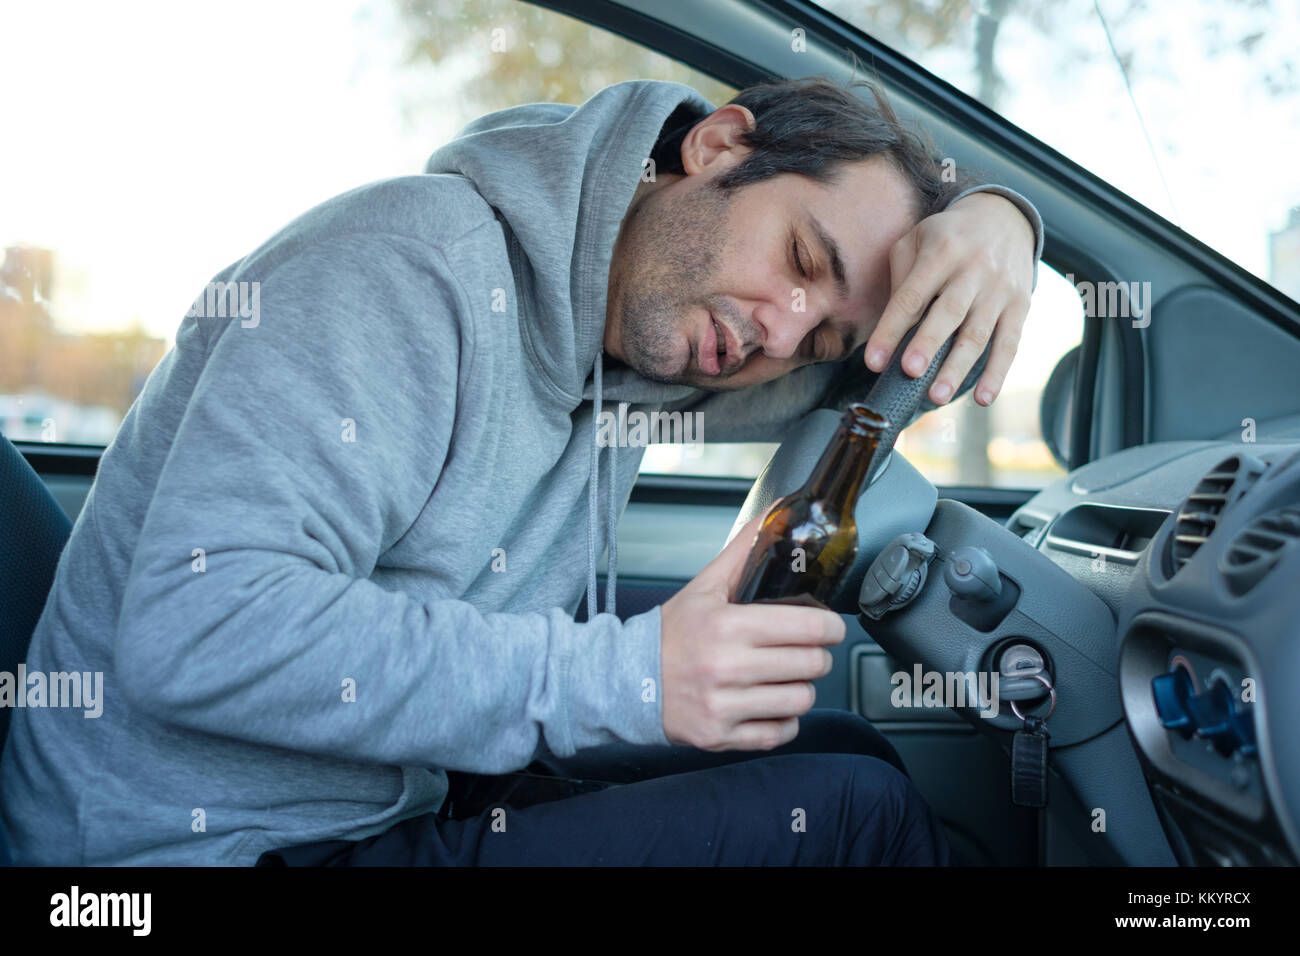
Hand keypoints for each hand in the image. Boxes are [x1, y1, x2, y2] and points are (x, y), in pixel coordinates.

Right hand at [659, 506, 844, 751]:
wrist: (625, 680)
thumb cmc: (671, 634)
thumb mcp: (705, 587)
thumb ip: (744, 551)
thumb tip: (776, 513)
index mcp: (727, 626)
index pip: (808, 628)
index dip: (829, 626)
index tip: (827, 626)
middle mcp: (727, 667)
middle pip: (811, 665)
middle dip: (816, 656)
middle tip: (805, 650)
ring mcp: (724, 705)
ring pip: (801, 701)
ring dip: (801, 688)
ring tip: (786, 677)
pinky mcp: (720, 736)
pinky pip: (778, 734)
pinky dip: (783, 722)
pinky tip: (769, 704)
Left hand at [864, 191, 1034, 406]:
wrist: (1003, 217)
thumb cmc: (945, 238)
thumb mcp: (916, 241)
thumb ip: (900, 279)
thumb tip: (891, 330)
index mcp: (941, 252)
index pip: (911, 296)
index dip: (891, 330)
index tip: (873, 363)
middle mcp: (973, 270)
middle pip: (949, 312)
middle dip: (929, 343)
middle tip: (910, 373)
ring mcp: (1000, 289)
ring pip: (979, 333)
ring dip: (958, 368)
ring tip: (938, 396)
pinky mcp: (1020, 305)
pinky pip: (1010, 343)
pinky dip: (997, 373)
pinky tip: (983, 399)